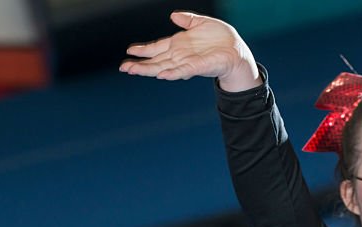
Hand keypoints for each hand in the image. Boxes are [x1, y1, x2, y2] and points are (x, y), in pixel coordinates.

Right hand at [119, 11, 261, 91]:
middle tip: (123, 67)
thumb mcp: (202, 24)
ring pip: (164, 67)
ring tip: (133, 71)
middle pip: (156, 60)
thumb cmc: (222, 40)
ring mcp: (188, 62)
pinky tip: (161, 75)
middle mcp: (181, 55)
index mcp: (179, 45)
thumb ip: (188, 20)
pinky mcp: (198, 66)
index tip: (130, 51)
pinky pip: (182, 70)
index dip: (144, 50)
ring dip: (148, 69)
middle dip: (139, 64)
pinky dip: (172, 72)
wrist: (238, 52)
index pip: (157, 48)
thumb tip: (173, 16)